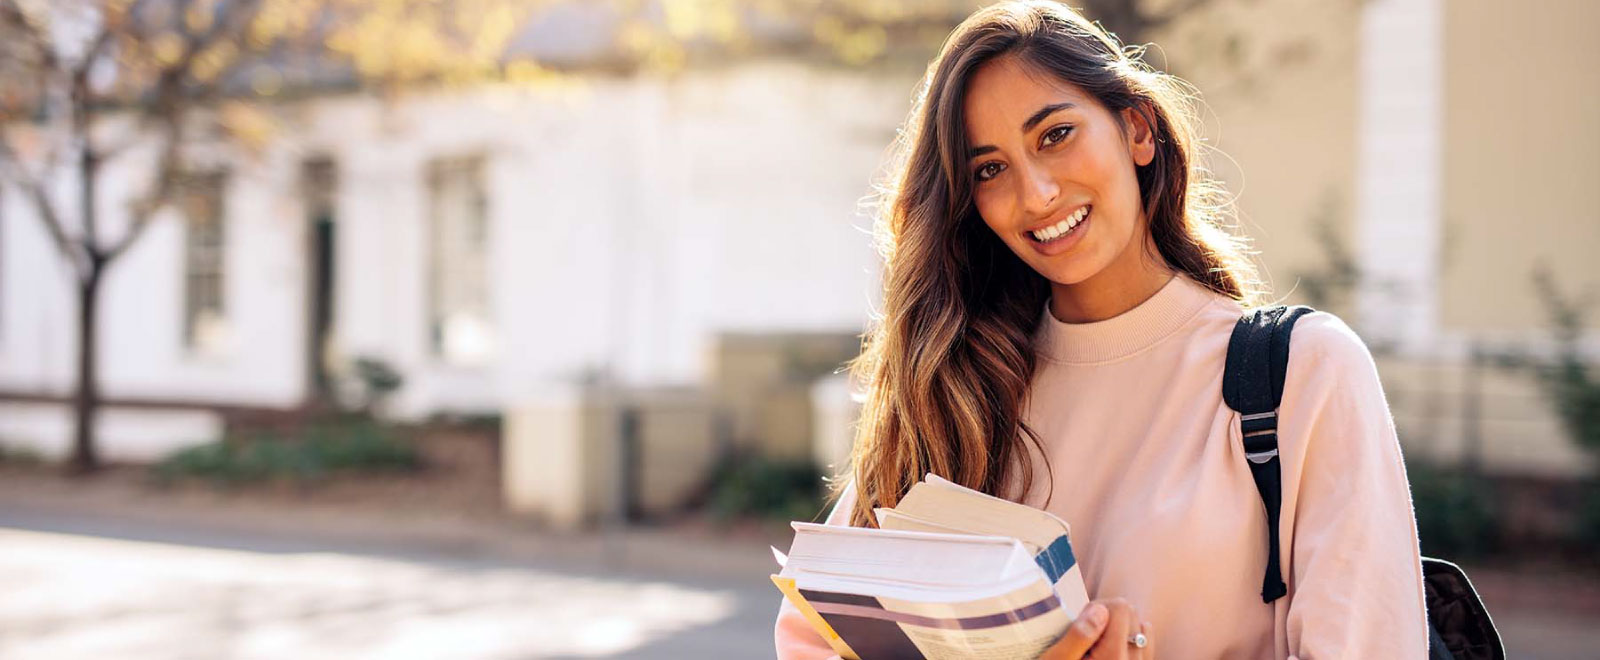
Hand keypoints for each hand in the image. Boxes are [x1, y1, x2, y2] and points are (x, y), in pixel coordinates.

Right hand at [1040, 598, 1154, 659]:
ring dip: (1119, 629)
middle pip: (1133, 616)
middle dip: (1108, 618)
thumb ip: (1079, 634)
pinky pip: (1145, 647)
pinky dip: (1129, 641)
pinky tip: (1109, 650)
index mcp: (1113, 658)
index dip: (1097, 608)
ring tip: (1095, 646)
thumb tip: (1101, 610)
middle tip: (1084, 636)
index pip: (1122, 608)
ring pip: (1141, 630)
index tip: (1079, 624)